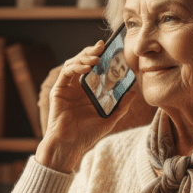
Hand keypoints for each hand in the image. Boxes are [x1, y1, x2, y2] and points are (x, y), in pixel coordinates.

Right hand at [35, 41, 138, 172]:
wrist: (70, 145)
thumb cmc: (87, 135)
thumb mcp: (109, 119)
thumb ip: (121, 106)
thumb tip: (134, 92)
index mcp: (89, 91)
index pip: (95, 68)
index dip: (101, 56)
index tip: (111, 48)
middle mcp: (77, 86)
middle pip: (83, 61)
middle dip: (92, 52)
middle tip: (102, 47)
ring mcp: (67, 87)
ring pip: (74, 63)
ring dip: (84, 57)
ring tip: (96, 56)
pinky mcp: (59, 90)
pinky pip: (66, 72)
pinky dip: (76, 66)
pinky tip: (87, 67)